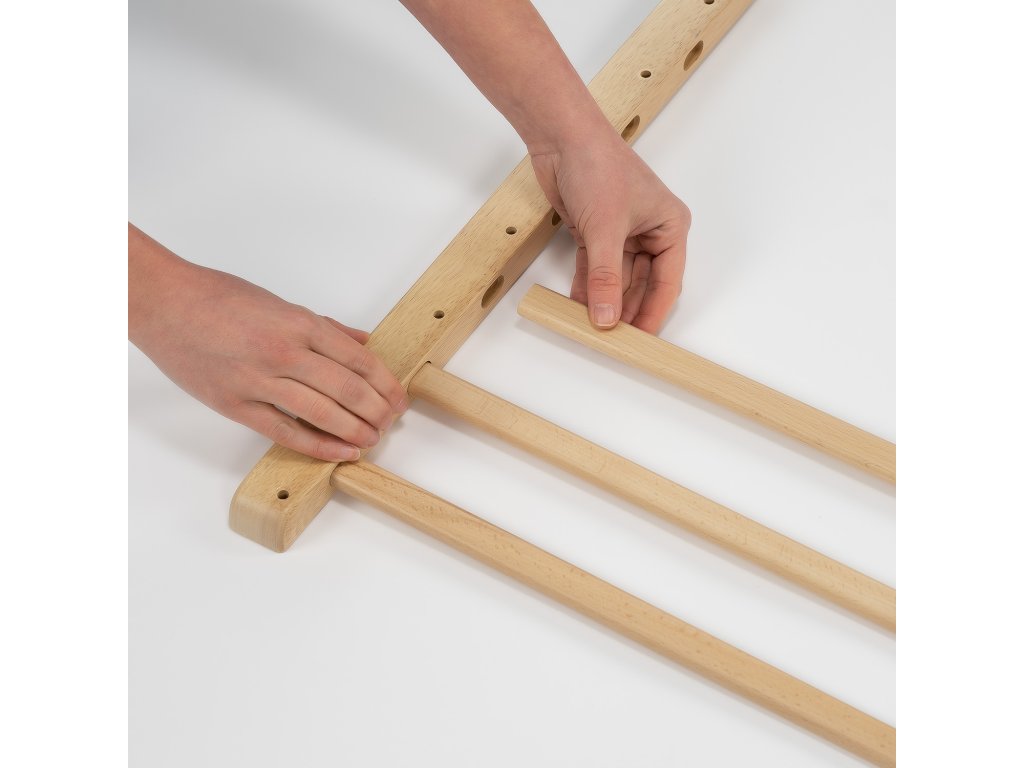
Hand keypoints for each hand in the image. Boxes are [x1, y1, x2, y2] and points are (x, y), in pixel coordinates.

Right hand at [128, 225, 406, 461]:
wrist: (162, 303)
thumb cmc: (216, 297)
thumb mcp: (278, 302)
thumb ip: (322, 326)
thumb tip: (361, 342)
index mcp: (299, 323)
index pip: (358, 359)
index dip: (385, 383)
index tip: (398, 398)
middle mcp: (284, 351)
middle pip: (348, 388)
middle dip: (377, 410)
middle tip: (390, 422)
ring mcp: (259, 379)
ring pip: (323, 412)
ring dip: (355, 429)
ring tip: (372, 439)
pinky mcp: (235, 404)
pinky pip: (285, 431)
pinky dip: (318, 445)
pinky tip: (341, 452)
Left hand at [531, 133, 690, 332]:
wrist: (561, 137)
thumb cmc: (598, 166)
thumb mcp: (605, 229)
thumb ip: (605, 277)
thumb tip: (607, 316)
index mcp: (669, 226)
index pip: (667, 282)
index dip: (654, 312)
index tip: (640, 340)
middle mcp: (649, 231)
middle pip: (642, 283)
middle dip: (626, 309)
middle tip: (613, 339)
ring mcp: (620, 233)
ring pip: (616, 278)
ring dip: (604, 300)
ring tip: (592, 327)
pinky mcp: (594, 232)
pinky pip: (594, 268)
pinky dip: (586, 286)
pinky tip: (578, 306)